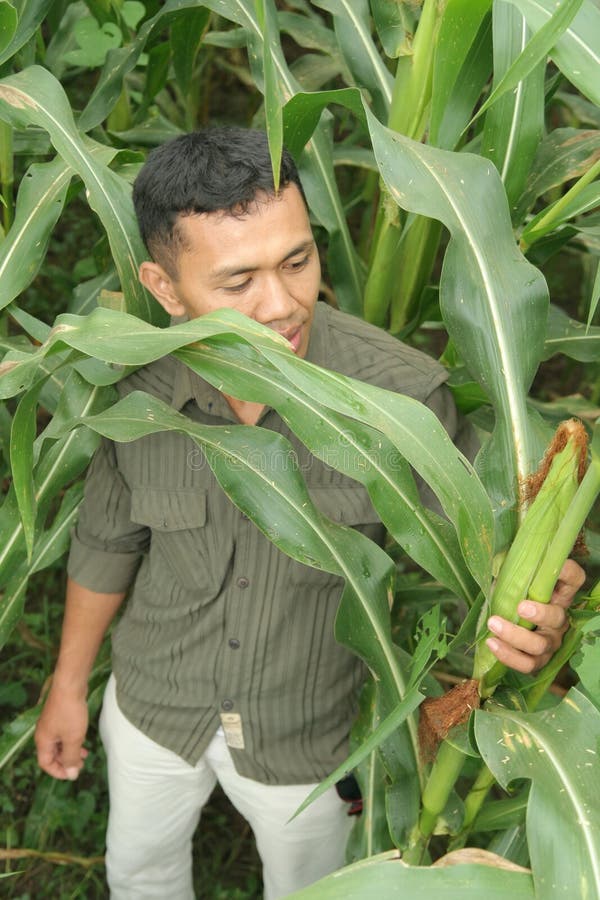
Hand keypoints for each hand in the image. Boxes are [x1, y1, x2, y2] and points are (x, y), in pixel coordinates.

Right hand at [35, 686, 88, 779]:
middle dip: (66, 761)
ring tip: (85, 753)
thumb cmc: (70, 712)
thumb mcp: (73, 739)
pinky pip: (63, 734)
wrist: (70, 685)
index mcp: (43, 741)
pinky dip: (72, 740)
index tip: (73, 773)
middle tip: (81, 764)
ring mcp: (51, 724)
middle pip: (52, 754)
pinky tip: (82, 739)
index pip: (45, 764)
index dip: (58, 772)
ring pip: (59, 744)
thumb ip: (71, 757)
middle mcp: (44, 733)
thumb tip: (71, 775)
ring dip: (71, 750)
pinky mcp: (58, 716)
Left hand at [485, 559, 584, 674]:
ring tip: (493, 623)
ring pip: (539, 645)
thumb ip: (510, 569)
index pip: (574, 580)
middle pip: (557, 617)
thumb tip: (497, 561)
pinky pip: (527, 664)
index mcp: (559, 595)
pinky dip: (508, 656)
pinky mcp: (537, 661)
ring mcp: (549, 642)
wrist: (508, 626)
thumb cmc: (515, 597)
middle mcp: (559, 620)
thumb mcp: (515, 580)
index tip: (555, 566)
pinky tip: (491, 643)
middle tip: (520, 606)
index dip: (568, 572)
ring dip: (515, 635)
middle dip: (540, 613)